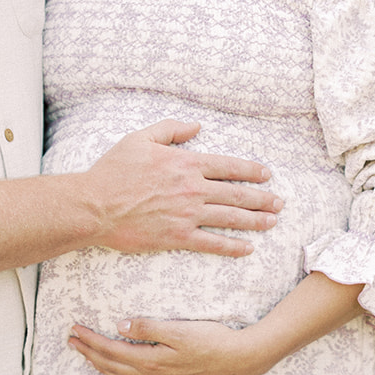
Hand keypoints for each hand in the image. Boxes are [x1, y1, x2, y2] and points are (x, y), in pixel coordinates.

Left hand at [68, 317, 267, 374]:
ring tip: (86, 356)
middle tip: (71, 341)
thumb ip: (148, 328)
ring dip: (100, 366)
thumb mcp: (180, 329)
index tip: (74, 329)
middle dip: (88, 353)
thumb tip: (120, 326)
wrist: (239, 361)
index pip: (110, 350)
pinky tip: (116, 374)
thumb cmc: (212, 340)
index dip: (90, 340)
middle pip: (110, 365)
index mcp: (150, 361)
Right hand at [80, 121, 282, 258]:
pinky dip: (232, 246)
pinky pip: (212, 243)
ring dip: (255, 221)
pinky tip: (247, 249)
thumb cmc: (113, 171)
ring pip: (230, 218)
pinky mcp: (177, 237)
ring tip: (272, 223)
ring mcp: (187, 214)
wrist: (95, 205)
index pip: (228, 166)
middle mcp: (192, 188)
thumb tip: (197, 126)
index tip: (266, 175)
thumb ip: (171, 130)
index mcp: (186, 162)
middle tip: (279, 203)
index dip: (251, 170)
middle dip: (262, 198)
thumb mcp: (140, 139)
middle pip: (236, 193)